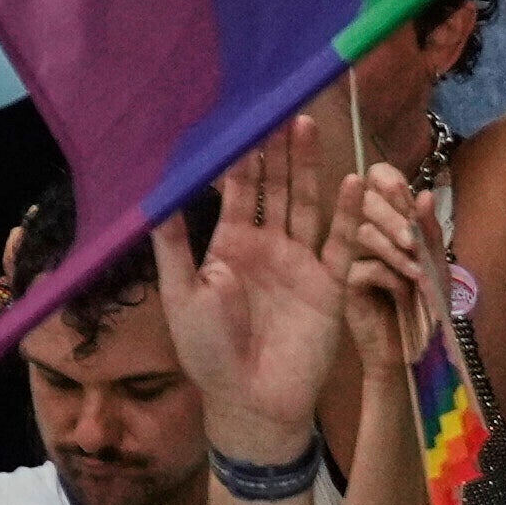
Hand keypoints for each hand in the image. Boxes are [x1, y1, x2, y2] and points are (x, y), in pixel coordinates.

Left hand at [161, 138, 356, 449]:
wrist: (251, 402)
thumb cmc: (208, 352)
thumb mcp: (182, 296)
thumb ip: (174, 248)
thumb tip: (155, 199)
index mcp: (228, 243)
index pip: (236, 188)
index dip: (239, 155)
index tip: (241, 116)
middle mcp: (266, 244)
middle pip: (274, 186)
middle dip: (276, 147)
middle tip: (279, 102)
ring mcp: (299, 262)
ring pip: (305, 202)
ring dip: (306, 166)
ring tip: (306, 123)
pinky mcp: (329, 284)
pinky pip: (340, 242)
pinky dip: (346, 213)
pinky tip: (350, 180)